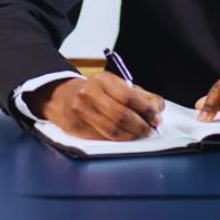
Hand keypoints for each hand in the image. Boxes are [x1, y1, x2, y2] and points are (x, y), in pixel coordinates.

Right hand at [26, 72, 164, 140]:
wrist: (62, 97)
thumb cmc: (95, 91)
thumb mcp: (115, 85)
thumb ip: (139, 94)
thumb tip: (158, 106)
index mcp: (102, 80)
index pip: (129, 96)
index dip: (146, 109)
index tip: (156, 116)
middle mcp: (89, 94)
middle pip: (121, 115)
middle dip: (141, 125)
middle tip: (151, 129)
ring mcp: (81, 112)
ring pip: (113, 130)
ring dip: (132, 135)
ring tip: (141, 134)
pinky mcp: (76, 128)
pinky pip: (103, 137)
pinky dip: (119, 139)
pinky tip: (127, 137)